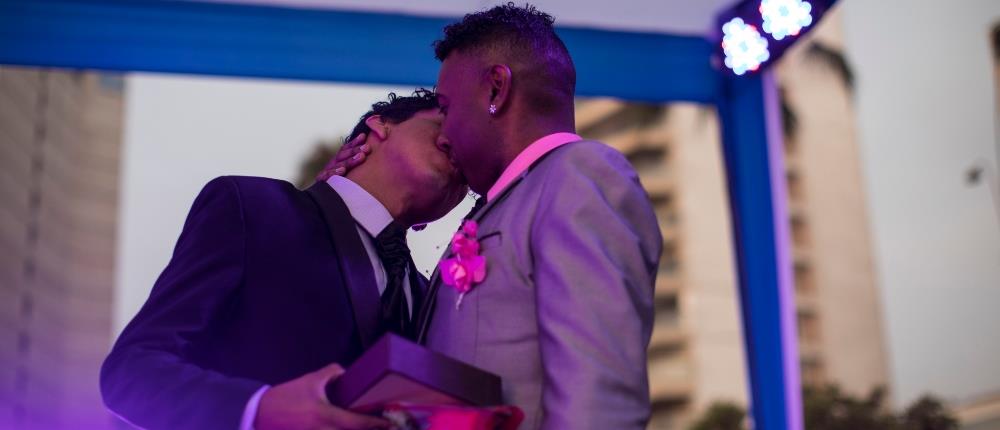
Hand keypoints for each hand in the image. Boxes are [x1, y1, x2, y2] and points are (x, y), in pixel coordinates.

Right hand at [255, 362, 389, 429]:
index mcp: (323, 415)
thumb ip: (331, 374)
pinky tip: (348, 428)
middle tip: (386, 427)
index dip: (375, 424)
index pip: (355, 423)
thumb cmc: (285, 397)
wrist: (258, 414)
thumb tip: (347, 373)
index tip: (389, 423)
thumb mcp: (309, 380)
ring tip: (369, 426)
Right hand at [316, 133, 369, 181]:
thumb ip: (357, 163)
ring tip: (361, 157)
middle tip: (368, 148)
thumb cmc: (341, 186)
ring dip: (350, 160)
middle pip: (343, 155)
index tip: (364, 136)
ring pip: (338, 164)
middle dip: (356, 150)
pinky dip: (334, 173)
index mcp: (338, 160)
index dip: (354, 142)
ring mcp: (326, 172)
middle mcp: (332, 164)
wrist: (321, 201)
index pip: (346, 149)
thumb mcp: (349, 174)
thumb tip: (374, 156)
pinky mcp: (321, 182)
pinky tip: (342, 171)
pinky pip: (327, 176)